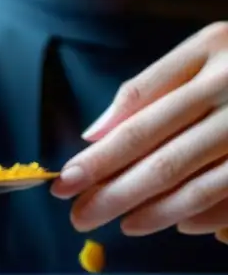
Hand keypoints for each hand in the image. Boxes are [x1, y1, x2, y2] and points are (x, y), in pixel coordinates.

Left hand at [51, 22, 227, 243]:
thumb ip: (146, 88)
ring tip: (120, 224)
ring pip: (199, 183)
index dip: (98, 159)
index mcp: (212, 58)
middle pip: (163, 159)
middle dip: (114, 194)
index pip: (140, 121)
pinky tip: (177, 224)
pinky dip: (204, 215)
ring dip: (153, 211)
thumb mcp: (206, 50)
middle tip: (78, 218)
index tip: (63, 183)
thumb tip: (92, 134)